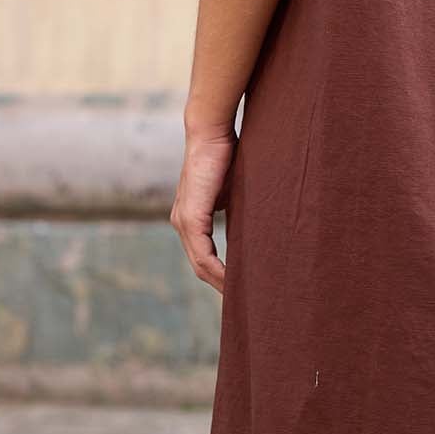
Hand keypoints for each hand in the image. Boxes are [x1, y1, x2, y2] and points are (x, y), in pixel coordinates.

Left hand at [170, 128, 235, 294]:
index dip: (220, 274)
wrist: (211, 133)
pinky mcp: (191, 217)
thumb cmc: (225, 155)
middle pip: (200, 266)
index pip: (202, 255)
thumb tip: (253, 229)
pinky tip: (233, 280)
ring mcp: (184, 221)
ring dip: (220, 282)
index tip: (240, 287)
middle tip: (244, 300)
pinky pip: (203, 254)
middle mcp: (181, 222)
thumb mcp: (232, 191)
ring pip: (200, 264)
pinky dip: (218, 270)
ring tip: (241, 295)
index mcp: (190, 217)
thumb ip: (235, 211)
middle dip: (221, 285)